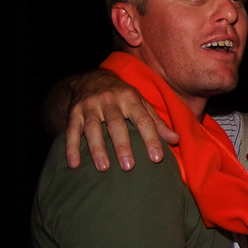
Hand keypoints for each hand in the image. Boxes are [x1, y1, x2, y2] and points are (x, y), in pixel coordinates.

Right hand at [65, 70, 179, 169]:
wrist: (92, 79)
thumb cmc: (123, 97)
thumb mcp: (141, 104)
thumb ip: (157, 123)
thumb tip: (176, 139)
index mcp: (130, 98)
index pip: (143, 119)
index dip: (151, 138)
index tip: (157, 158)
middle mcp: (110, 100)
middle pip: (116, 124)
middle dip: (122, 145)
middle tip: (128, 166)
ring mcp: (90, 106)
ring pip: (92, 128)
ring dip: (97, 148)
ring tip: (103, 167)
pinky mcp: (74, 112)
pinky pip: (71, 130)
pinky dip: (71, 147)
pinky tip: (73, 164)